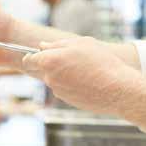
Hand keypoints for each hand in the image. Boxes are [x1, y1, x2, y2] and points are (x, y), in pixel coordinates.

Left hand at [22, 37, 139, 114]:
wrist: (117, 89)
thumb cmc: (101, 62)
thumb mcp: (82, 44)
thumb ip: (58, 44)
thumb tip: (42, 46)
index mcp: (50, 61)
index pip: (28, 60)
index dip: (32, 57)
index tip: (38, 54)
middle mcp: (50, 78)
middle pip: (44, 70)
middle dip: (54, 64)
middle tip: (74, 59)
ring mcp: (58, 91)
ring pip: (56, 80)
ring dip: (65, 74)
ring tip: (87, 70)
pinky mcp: (67, 101)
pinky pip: (65, 89)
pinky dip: (73, 85)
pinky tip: (89, 82)